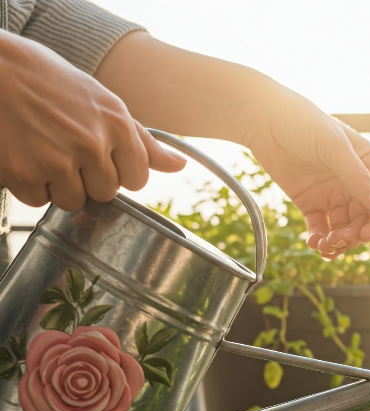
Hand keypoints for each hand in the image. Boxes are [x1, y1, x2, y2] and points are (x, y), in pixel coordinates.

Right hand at [0, 31, 184, 211]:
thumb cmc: (47, 82)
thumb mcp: (102, 102)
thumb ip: (142, 140)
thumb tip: (178, 165)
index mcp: (117, 124)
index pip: (136, 179)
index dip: (117, 170)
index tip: (98, 153)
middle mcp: (92, 144)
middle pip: (105, 193)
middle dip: (87, 177)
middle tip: (63, 146)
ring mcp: (58, 161)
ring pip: (74, 201)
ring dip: (59, 184)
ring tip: (43, 149)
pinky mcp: (25, 173)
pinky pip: (39, 200)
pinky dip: (30, 185)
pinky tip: (24, 155)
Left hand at [243, 83, 369, 258]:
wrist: (263, 119)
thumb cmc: (302, 122)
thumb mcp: (334, 147)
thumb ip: (358, 178)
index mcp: (368, 167)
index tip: (366, 236)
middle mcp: (354, 183)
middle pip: (363, 222)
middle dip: (353, 236)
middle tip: (336, 240)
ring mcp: (332, 195)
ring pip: (343, 229)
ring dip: (337, 242)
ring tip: (323, 245)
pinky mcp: (311, 203)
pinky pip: (321, 228)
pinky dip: (319, 239)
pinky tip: (313, 243)